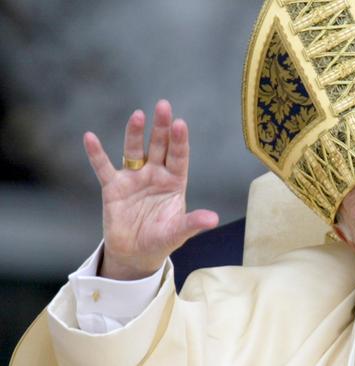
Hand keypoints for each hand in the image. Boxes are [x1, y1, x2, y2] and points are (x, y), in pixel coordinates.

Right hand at [84, 100, 218, 279]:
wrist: (136, 254)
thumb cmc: (161, 240)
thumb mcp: (178, 233)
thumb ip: (193, 223)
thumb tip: (214, 219)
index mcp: (174, 182)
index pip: (179, 157)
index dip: (179, 141)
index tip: (181, 124)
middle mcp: (155, 175)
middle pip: (159, 146)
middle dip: (161, 127)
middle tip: (164, 106)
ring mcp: (134, 179)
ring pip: (134, 151)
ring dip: (135, 134)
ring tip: (138, 115)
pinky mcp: (114, 188)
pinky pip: (104, 168)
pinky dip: (96, 154)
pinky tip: (90, 137)